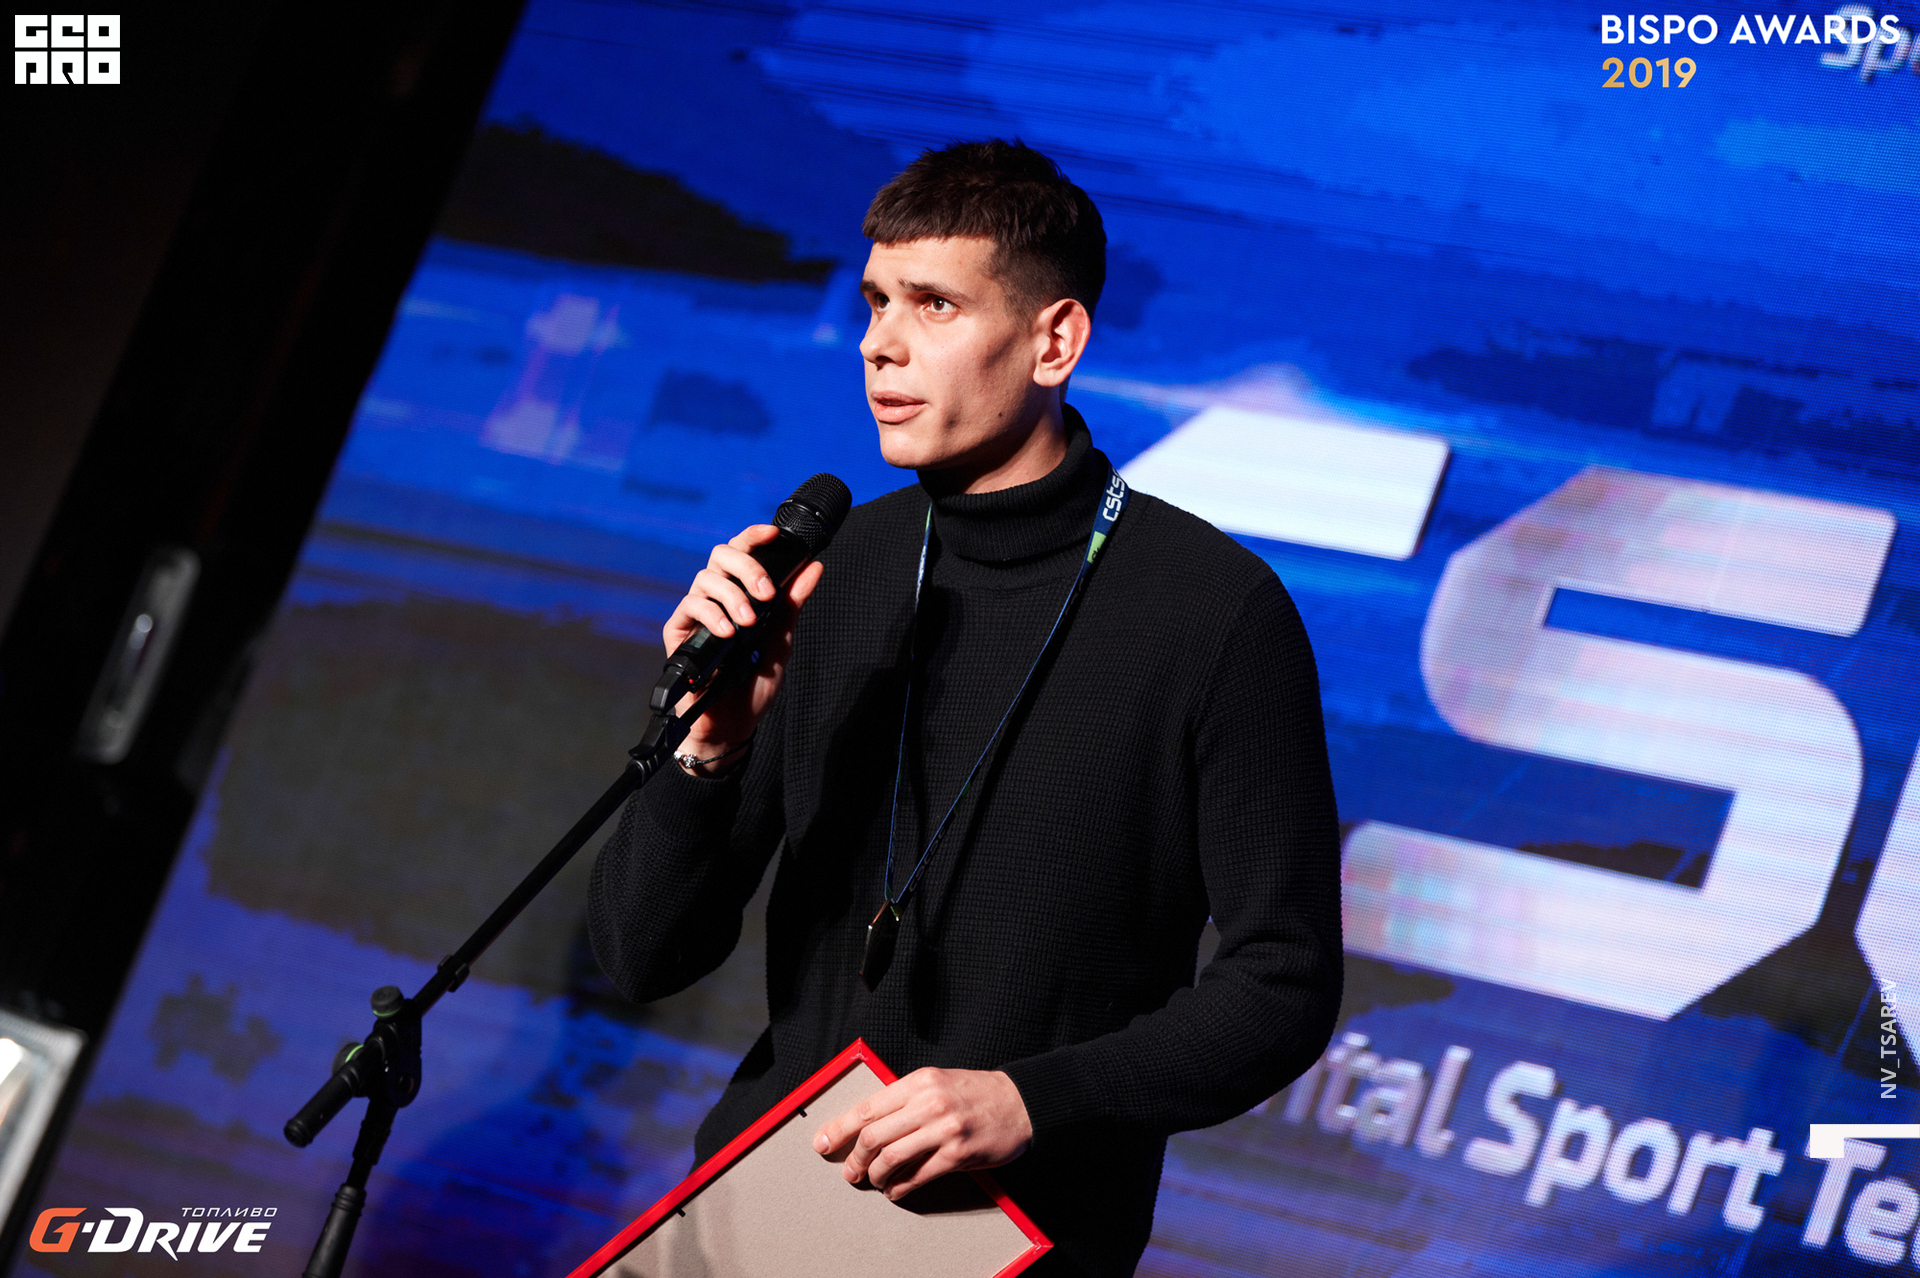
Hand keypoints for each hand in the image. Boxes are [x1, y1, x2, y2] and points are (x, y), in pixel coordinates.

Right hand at [663, 525, 825, 761]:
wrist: (733, 725)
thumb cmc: (754, 684)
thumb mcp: (781, 641)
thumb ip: (792, 604)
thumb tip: (814, 567)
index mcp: (740, 594)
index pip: (742, 553)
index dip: (754, 536)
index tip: (774, 533)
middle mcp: (716, 598)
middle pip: (721, 555)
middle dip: (747, 567)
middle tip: (767, 594)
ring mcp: (696, 615)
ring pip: (705, 579)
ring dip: (732, 596)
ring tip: (748, 624)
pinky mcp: (678, 634)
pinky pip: (689, 608)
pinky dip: (711, 615)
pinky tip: (729, 632)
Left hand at [812, 1068, 1031, 1199]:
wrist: (1019, 1103)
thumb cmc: (976, 1092)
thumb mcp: (937, 1082)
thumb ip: (905, 1098)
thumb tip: (868, 1124)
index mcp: (919, 1081)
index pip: (868, 1107)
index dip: (840, 1129)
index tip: (822, 1142)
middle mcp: (929, 1102)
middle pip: (874, 1135)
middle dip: (855, 1158)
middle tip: (851, 1172)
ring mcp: (944, 1128)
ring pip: (892, 1157)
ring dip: (876, 1175)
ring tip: (874, 1181)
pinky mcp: (959, 1153)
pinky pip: (919, 1175)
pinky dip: (901, 1187)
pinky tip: (896, 1190)